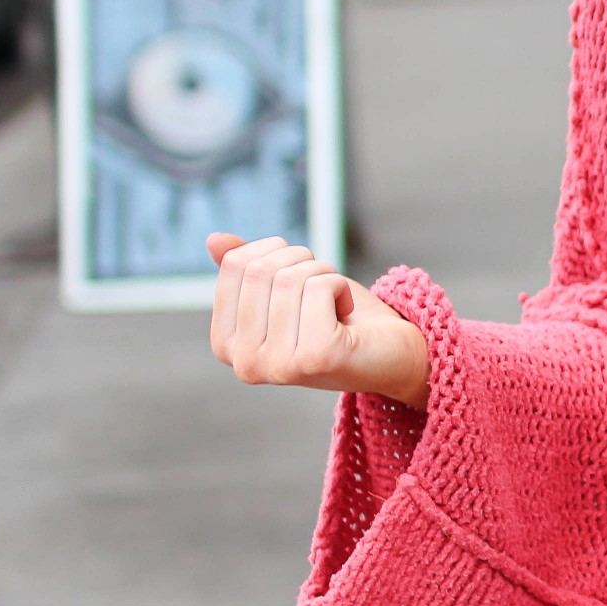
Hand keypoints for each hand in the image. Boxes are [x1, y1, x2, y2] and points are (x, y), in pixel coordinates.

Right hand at [205, 232, 430, 409]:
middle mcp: (245, 363)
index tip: (299, 278)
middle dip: (302, 261)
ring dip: (324, 275)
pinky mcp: (315, 357)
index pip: (235, 265)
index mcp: (227, 346)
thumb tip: (214, 240)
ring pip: (291, 277)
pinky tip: (346, 315)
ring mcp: (278, 365)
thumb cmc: (338, 320)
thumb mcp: (286, 289)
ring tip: (335, 303)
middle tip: (323, 289)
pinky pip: (319, 287)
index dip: (276, 253)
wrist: (392, 354)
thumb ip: (248, 270)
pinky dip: (341, 287)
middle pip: (261, 269)